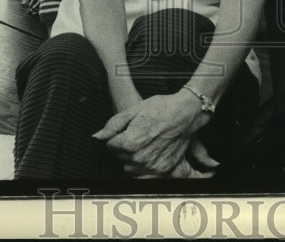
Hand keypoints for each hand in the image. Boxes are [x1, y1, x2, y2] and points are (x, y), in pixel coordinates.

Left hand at [93, 92, 213, 177]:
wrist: (186, 113)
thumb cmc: (162, 108)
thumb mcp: (134, 110)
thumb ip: (113, 125)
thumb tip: (98, 136)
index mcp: (131, 142)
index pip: (111, 145)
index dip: (117, 136)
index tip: (128, 129)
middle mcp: (140, 158)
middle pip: (120, 158)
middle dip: (125, 147)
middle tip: (138, 134)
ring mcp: (152, 167)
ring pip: (130, 168)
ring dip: (133, 158)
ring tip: (145, 144)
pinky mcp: (163, 171)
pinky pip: (144, 176)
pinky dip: (144, 168)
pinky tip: (149, 155)